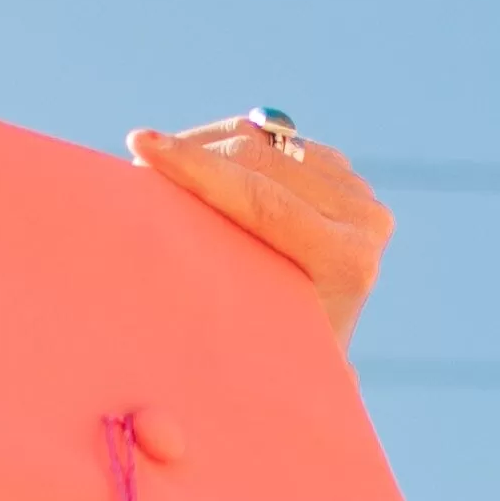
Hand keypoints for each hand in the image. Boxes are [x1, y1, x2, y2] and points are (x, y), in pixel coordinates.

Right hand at [127, 114, 393, 347]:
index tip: (139, 146)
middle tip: (134, 158)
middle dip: (190, 154)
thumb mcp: (263, 358)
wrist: (317, 348)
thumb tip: (181, 363)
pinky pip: (268, 135)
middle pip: (260, 161)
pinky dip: (222, 143)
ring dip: (201, 147)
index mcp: (349, 261)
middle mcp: (365, 219)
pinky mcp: (337, 167)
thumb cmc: (276, 365)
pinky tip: (189, 158)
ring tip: (155, 162)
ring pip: (260, 140)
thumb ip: (244, 347)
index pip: (262, 201)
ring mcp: (354, 188)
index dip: (197, 169)